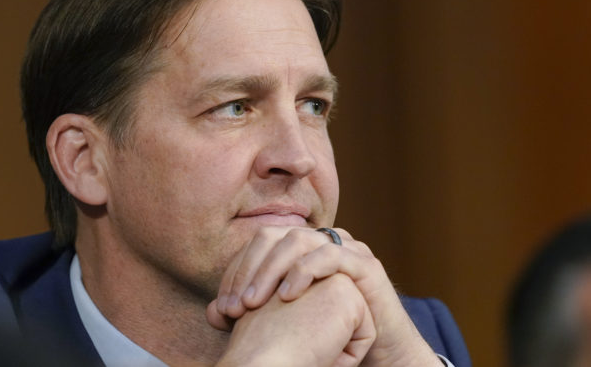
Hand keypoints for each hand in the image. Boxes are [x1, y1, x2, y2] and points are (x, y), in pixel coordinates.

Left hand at [207, 226, 440, 366]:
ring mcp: (346, 249)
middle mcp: (321, 242)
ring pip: (299, 241)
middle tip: (234, 306)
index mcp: (301, 249)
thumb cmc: (329, 336)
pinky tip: (287, 296)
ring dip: (271, 270)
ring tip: (255, 303)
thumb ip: (253, 311)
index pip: (258, 244)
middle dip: (249, 269)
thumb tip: (211, 312)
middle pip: (274, 236)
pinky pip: (331, 255)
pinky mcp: (366, 266)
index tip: (221, 305)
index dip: (236, 271)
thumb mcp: (284, 321)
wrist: (378, 354)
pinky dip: (305, 272)